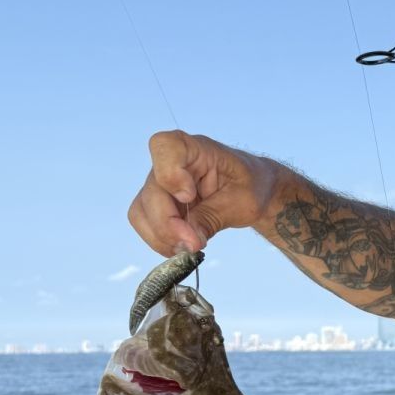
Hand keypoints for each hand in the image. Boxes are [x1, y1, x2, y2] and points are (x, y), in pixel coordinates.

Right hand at [129, 130, 281, 254]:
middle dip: (169, 224)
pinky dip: (161, 241)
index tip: (188, 197)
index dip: (169, 173)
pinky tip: (182, 247)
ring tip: (189, 248)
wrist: (253, 192)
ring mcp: (160, 184)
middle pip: (151, 192)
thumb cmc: (251, 186)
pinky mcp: (158, 205)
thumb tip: (187, 240)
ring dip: (162, 237)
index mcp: (196, 149)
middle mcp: (171, 163)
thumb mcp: (242, 202)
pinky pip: (146, 224)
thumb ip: (213, 217)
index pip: (165, 146)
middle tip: (193, 244)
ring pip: (142, 211)